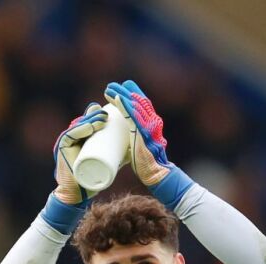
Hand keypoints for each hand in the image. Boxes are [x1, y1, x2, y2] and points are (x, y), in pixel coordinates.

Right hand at [53, 102, 108, 204]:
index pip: (87, 124)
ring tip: (102, 119)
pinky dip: (79, 130)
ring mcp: (66, 144)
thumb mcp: (108, 164)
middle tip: (107, 115)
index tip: (110, 113)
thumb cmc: (91, 180)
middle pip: (82, 123)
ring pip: (77, 127)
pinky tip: (89, 127)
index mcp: (80, 140)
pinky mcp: (62, 150)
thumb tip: (134, 150)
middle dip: (94, 116)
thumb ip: (118, 157)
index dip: (96, 116)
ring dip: (89, 121)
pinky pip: (69, 136)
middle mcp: (72, 140)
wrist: (77, 195)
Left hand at [104, 80, 192, 208]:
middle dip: (124, 91)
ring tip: (109, 89)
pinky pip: (133, 116)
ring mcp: (148, 127)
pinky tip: (118, 98)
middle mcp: (153, 122)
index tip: (119, 89)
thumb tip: (125, 138)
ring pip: (134, 106)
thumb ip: (136, 140)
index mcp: (152, 124)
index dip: (131, 94)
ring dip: (121, 95)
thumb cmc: (147, 163)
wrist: (156, 174)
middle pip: (138, 101)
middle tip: (110, 86)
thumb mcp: (142, 146)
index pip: (142, 104)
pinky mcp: (142, 134)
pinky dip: (125, 106)